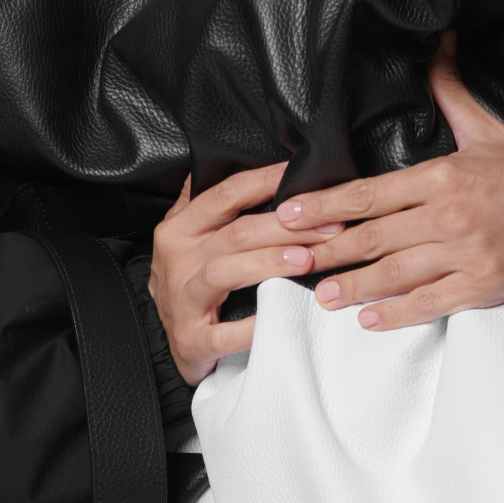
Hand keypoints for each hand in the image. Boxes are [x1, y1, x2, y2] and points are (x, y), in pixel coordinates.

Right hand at [149, 161, 345, 385]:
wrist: (177, 341)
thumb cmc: (190, 283)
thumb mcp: (188, 237)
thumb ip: (208, 203)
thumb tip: (232, 161)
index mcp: (179, 229)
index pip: (225, 195)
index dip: (265, 182)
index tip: (302, 176)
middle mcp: (177, 260)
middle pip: (235, 233)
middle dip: (285, 228)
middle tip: (327, 227)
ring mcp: (181, 300)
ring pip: (225, 272)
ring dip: (269, 262)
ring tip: (307, 259)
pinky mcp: (191, 340)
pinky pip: (225, 332)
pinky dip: (254, 324)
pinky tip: (282, 313)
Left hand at [275, 29, 503, 330]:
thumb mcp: (486, 127)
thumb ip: (450, 93)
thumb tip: (436, 46)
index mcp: (439, 178)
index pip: (367, 194)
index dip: (324, 205)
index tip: (290, 213)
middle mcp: (444, 218)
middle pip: (371, 237)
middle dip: (326, 250)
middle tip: (290, 260)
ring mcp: (462, 255)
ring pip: (394, 274)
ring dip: (353, 286)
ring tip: (323, 295)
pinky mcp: (481, 286)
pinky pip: (429, 303)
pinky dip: (396, 313)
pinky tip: (369, 320)